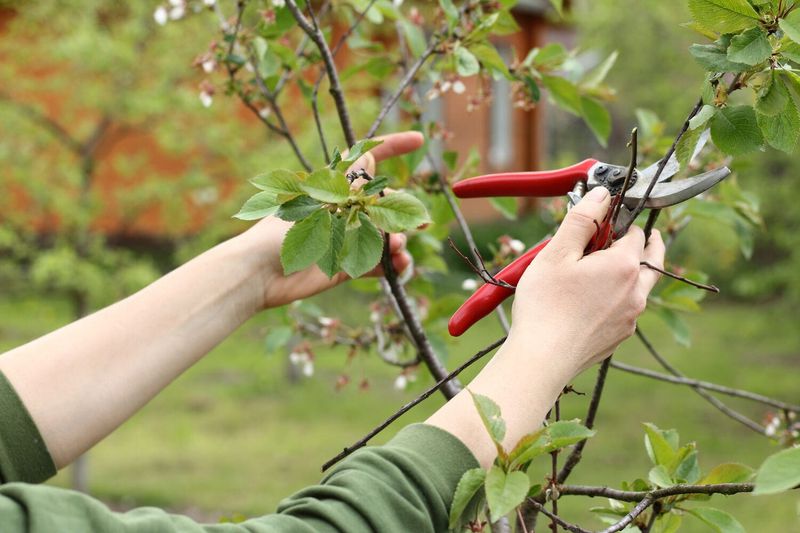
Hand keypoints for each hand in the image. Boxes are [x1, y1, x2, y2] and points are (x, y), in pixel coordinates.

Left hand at [240, 131, 423, 308]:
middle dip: (402, 210)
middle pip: (384, 203)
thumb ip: (344, 187)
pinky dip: (393, 263)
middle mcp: (343, 210)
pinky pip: (378, 261)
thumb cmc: (275, 233)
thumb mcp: (313, 204)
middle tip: (415, 224)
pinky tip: (400, 265)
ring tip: (398, 249)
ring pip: (385, 233)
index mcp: (333, 188)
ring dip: (398, 239)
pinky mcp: (346, 265)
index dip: (392, 146)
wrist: (256, 274)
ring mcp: (347, 237)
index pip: (367, 159)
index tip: (418, 140)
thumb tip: (366, 154)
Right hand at [510, 186, 664, 380]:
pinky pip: (627, 309)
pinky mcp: (619, 337)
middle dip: (647, 245)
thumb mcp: (557, 253)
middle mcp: (636, 292)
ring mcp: (631, 318)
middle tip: (643, 235)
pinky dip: (619, 297)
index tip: (608, 218)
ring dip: (631, 272)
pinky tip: (595, 299)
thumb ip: (582, 219)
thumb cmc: (545, 305)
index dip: (621, 221)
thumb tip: (602, 193)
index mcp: (624, 266)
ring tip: (609, 267)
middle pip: (652, 260)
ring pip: (640, 287)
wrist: (542, 359)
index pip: (635, 232)